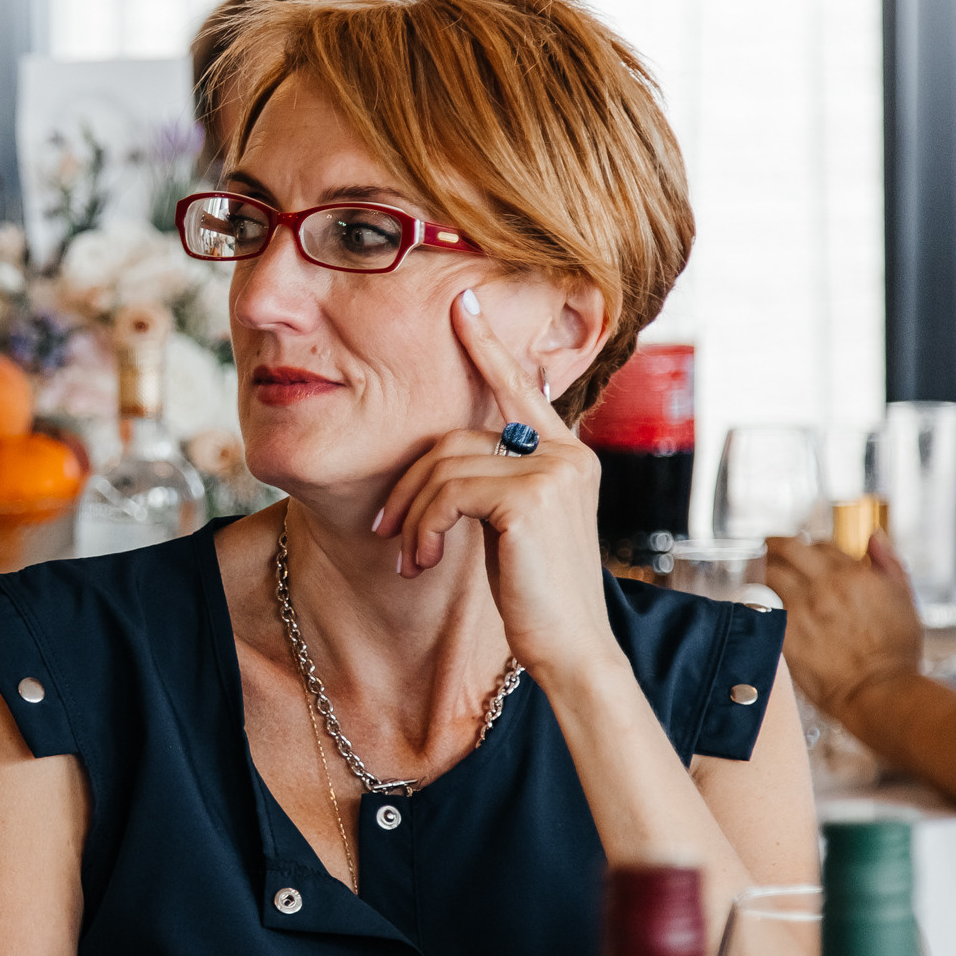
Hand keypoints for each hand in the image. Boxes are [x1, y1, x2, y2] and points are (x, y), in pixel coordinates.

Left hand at [372, 288, 617, 679]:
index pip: (520, 388)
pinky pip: (448, 493)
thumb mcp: (514, 528)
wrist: (570, 650)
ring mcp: (553, 472)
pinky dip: (424, 528)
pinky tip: (425, 562)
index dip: (487, 346)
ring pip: (445, 466)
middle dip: (410, 485)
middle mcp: (568, 455)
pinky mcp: (530, 497)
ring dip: (412, 517)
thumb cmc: (536, 596)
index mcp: (569, 456)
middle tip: (385, 532)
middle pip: (457, 438)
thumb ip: (495, 482)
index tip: (461, 305)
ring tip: (409, 559)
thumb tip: (441, 459)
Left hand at [763, 532, 924, 717]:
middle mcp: (827, 585)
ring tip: (758, 570)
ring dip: (763, 568)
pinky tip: (757, 599)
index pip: (823, 546)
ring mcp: (804, 606)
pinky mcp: (786, 630)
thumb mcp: (904, 599)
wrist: (880, 690)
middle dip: (776, 544)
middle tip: (768, 546)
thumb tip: (873, 537)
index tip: (806, 554)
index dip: (813, 548)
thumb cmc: (896, 652)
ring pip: (771, 572)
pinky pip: (763, 603)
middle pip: (789, 549)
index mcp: (857, 574)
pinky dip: (758, 597)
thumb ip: (889, 564)